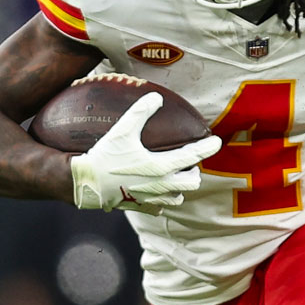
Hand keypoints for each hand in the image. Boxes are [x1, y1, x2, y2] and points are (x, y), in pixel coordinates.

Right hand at [66, 92, 222, 210]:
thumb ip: (141, 111)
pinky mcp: (141, 206)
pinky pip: (160, 207)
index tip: (216, 141)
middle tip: (188, 162)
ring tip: (173, 176)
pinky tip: (156, 191)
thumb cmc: (105, 156)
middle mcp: (161, 185)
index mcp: (161, 167)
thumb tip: (157, 98)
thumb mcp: (123, 130)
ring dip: (180, 187)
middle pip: (192, 182)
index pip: (193, 156)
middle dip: (193, 171)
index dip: (207, 147)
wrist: (87, 183)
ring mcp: (152, 198)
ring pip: (179, 197)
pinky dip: (163, 199)